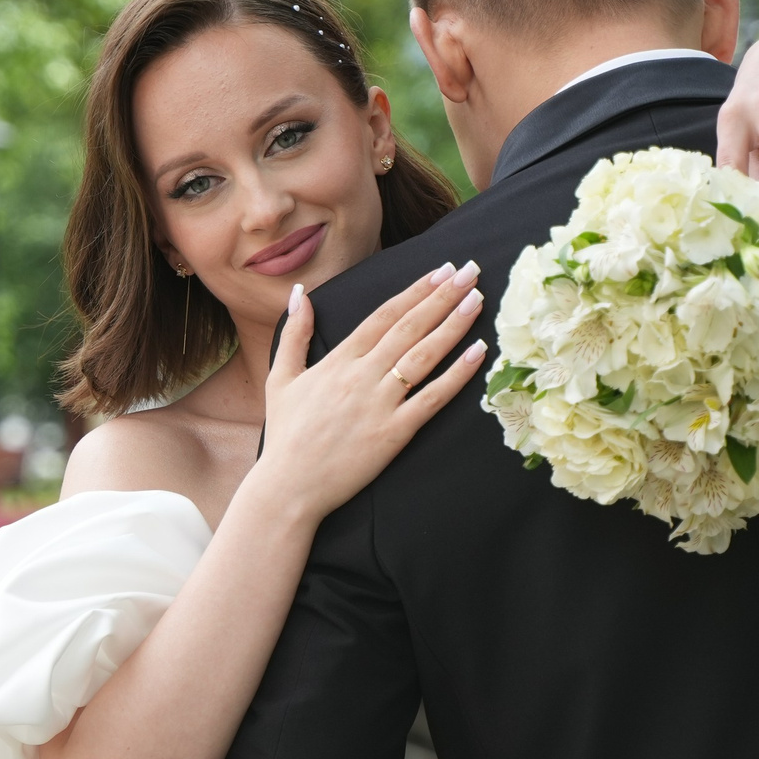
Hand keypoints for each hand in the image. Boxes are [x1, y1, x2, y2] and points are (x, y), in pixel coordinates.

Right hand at [245, 261, 484, 527]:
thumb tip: (298, 294)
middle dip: (442, 297)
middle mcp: (363, 375)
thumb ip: (293, 334)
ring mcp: (381, 403)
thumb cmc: (286, 435)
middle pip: (409, 327)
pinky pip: (432, 398)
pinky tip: (478, 353)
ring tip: (476, 300)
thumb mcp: (280, 378)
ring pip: (424, 355)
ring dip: (453, 325)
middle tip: (470, 272)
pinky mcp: (394, 432)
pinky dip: (457, 374)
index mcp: (339, 360)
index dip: (415, 291)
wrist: (288, 486)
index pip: (384, 316)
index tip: (441, 272)